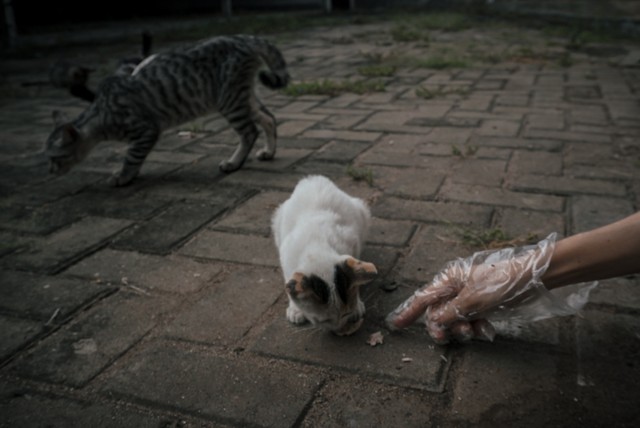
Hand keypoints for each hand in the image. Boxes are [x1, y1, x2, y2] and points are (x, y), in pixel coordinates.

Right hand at [386, 234, 556, 343]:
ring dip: (463, 329)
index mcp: (448, 281)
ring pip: (455, 321)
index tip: (396, 325)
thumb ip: (450, 313)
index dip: (409, 312)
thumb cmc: (499, 283)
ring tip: (475, 330)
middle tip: (449, 337)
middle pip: (438, 314)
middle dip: (444, 326)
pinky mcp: (482, 306)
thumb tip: (435, 322)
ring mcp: (468, 298)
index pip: (423, 299)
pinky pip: (471, 322)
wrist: (530, 280)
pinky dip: (476, 327)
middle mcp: (455, 289)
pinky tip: (487, 329)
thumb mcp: (471, 300)